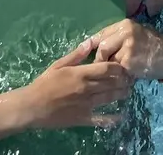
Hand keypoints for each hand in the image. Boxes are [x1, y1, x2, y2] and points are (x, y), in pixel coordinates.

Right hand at [16, 39, 133, 130]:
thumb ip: (75, 55)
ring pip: (110, 98)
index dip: (118, 67)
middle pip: (112, 83)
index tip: (123, 66)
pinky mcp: (83, 118)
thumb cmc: (44, 84)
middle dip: (123, 80)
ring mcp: (86, 104)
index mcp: (80, 74)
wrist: (32, 106)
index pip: (107, 68)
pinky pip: (101, 119)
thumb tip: (90, 43)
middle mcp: (86, 88)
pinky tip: (121, 116)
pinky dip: (112, 119)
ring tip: (128, 91)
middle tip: (130, 78)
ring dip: (121, 94)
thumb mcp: (57, 65)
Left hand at [91, 20, 162, 80]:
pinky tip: (126, 77)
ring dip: (110, 69)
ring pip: (108, 60)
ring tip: (116, 73)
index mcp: (125, 25)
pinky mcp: (130, 61)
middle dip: (99, 60)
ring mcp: (128, 47)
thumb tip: (94, 46)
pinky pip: (117, 71)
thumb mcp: (135, 35)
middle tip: (102, 68)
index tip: (81, 51)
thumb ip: (118, 38)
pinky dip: (118, 76)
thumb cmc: (152, 46)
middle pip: (102, 47)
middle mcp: (126, 32)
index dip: (89, 44)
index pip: (101, 34)